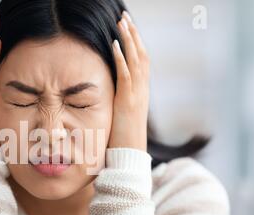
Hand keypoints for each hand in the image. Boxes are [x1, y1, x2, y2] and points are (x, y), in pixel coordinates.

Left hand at [108, 11, 149, 151]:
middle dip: (134, 34)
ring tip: (122, 22)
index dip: (136, 44)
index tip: (128, 29)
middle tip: (125, 17)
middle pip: (141, 55)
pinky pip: (126, 75)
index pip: (141, 62)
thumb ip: (120, 103)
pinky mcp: (128, 102)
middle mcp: (142, 90)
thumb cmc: (123, 140)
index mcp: (140, 92)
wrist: (129, 158)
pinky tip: (115, 44)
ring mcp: (137, 95)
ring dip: (129, 39)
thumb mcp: (122, 117)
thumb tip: (111, 96)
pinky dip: (122, 58)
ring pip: (136, 60)